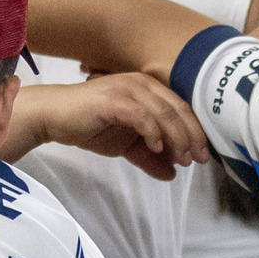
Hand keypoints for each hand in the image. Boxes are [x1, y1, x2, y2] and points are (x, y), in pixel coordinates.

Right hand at [0, 73, 209, 178]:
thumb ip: (150, 157)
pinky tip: (157, 148)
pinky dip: (153, 132)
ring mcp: (127, 89)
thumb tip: (172, 174)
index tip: (203, 156)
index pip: (181, 108)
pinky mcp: (113, 101)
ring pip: (163, 112)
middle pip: (178, 108)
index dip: (195, 131)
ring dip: (177, 137)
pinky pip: (141, 115)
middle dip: (192, 136)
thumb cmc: (90, 125)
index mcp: (148, 88)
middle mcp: (141, 83)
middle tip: (199, 160)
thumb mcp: (126, 145)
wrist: (54, 118)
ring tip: (183, 158)